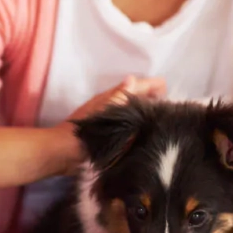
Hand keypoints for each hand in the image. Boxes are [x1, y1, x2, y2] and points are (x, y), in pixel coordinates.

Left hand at [52, 76, 166, 174]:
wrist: (62, 154)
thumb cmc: (83, 134)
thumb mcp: (103, 114)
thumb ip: (118, 97)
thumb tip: (133, 79)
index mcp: (111, 98)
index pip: (137, 86)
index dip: (152, 85)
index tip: (167, 88)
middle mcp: (111, 105)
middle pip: (136, 96)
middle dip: (152, 96)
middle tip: (170, 104)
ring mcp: (108, 119)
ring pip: (132, 109)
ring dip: (145, 109)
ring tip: (162, 116)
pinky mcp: (106, 133)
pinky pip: (128, 123)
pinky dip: (137, 122)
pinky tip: (145, 131)